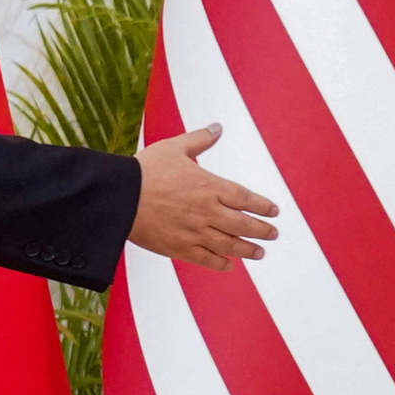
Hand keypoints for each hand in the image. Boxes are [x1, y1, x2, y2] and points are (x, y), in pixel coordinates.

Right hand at [130, 124, 278, 271]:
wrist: (120, 197)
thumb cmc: (145, 170)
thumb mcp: (174, 147)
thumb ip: (199, 139)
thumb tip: (217, 128)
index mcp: (209, 186)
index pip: (245, 198)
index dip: (262, 206)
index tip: (274, 212)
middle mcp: (207, 211)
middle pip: (243, 224)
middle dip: (262, 230)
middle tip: (273, 234)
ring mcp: (194, 232)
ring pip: (229, 245)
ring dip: (248, 250)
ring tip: (260, 253)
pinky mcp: (179, 248)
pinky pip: (206, 259)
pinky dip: (221, 264)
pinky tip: (230, 266)